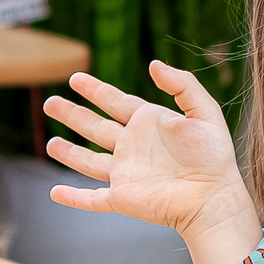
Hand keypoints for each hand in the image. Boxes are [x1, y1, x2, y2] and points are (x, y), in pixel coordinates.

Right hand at [45, 60, 260, 263]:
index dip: (95, 90)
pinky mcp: (122, 198)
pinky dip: (73, 198)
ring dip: (69, 153)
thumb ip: (182, 84)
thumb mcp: (204, 111)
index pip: (115, 102)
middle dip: (72, 115)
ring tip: (50, 143)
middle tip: (50, 102)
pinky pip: (92, 199)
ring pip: (89, 162)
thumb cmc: (213, 156)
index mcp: (149, 124)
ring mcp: (126, 174)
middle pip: (95, 127)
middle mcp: (133, 147)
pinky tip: (55, 193)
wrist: (213, 197)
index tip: (76, 78)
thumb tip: (153, 64)